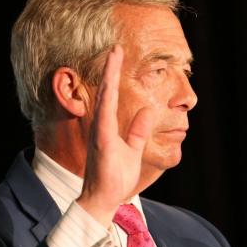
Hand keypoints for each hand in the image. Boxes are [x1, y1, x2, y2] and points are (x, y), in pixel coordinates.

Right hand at [76, 45, 154, 226]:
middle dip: (110, 68)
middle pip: (106, 91)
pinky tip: (108, 85)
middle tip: (115, 47)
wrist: (103, 199)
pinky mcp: (101, 141)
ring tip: (112, 56)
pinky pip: (104, 117)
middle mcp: (101, 126)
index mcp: (108, 127)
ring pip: (104, 98)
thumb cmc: (116, 178)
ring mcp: (99, 132)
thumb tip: (147, 110)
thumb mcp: (133, 150)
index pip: (111, 96)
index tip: (118, 56)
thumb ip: (137, 130)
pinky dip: (106, 100)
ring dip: (108, 77)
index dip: (115, 76)